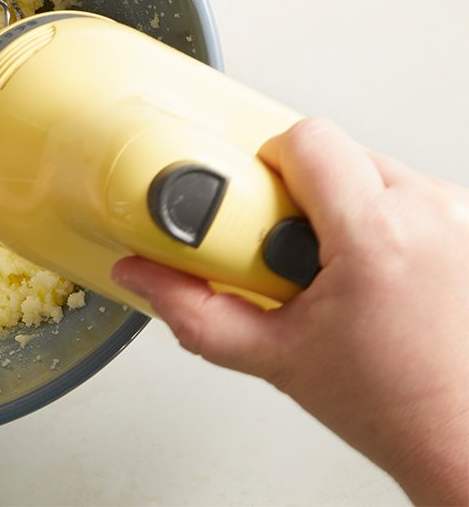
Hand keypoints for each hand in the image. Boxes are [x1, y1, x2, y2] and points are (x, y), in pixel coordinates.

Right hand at [112, 117, 468, 505]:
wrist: (464, 438)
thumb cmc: (396, 406)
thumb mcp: (273, 358)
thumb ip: (192, 310)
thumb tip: (141, 273)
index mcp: (378, 235)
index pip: (305, 139)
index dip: (263, 167)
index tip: (249, 210)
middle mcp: (429, 212)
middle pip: (334, 150)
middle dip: (296, 194)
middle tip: (285, 251)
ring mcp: (456, 216)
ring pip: (368, 167)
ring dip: (337, 205)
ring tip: (329, 266)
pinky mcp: (467, 223)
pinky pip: (402, 190)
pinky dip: (375, 218)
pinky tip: (366, 269)